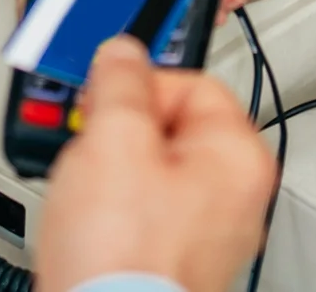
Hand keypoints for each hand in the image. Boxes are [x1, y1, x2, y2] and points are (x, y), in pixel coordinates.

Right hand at [35, 39, 277, 291]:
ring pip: (148, 170)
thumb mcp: (111, 141)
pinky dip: (106, 209)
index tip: (100, 92)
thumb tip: (122, 54)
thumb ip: (120, 84)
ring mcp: (203, 234)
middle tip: (84, 141)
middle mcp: (233, 196)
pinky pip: (138, 212)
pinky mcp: (170, 262)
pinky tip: (82, 222)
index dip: (138, 81)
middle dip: (116, 129)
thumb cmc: (123, 258)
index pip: (193, 81)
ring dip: (105, 168)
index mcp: (237, 156)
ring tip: (78, 186)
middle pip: (168, 126)